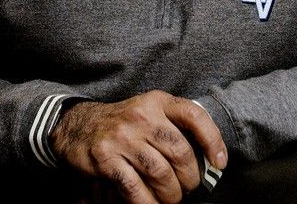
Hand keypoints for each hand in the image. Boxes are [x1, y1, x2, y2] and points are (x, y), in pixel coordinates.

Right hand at [49, 90, 226, 203]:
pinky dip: (147, 203)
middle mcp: (141, 116)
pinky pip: (135, 188)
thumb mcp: (148, 113)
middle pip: (180, 152)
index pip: (193, 115)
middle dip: (190, 179)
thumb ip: (174, 128)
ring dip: (171, 195)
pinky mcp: (106, 158)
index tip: (219, 162)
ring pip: (161, 174)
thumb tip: (209, 160)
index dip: (212, 140)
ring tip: (170, 199)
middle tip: (186, 189)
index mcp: (156, 102)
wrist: (78, 125)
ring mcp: (122, 136)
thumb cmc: (122, 124)